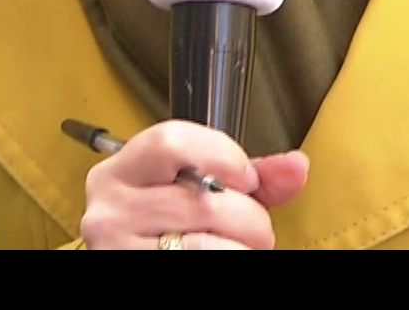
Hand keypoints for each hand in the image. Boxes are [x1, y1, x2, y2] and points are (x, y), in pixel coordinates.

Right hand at [79, 120, 309, 250]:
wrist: (139, 261)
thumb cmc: (165, 229)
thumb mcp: (195, 191)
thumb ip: (245, 176)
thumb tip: (296, 167)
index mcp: (121, 172)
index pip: (171, 141)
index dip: (223, 156)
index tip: (246, 176)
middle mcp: (112, 209)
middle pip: (202, 198)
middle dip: (248, 216)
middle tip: (253, 227)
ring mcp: (118, 246)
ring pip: (205, 242)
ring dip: (243, 247)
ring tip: (241, 246)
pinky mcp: (130, 267)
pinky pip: (203, 262)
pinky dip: (232, 258)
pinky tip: (226, 254)